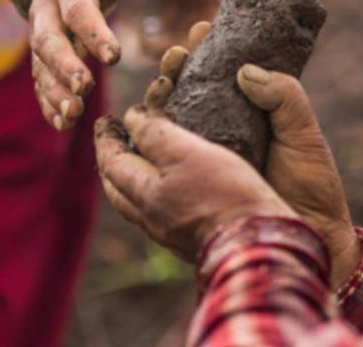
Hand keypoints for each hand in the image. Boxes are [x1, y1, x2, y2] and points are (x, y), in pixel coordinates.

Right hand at [28, 0, 137, 129]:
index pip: (79, 10)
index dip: (94, 32)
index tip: (114, 55)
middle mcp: (46, 12)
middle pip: (49, 42)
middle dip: (65, 67)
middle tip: (84, 90)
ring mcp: (41, 35)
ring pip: (41, 67)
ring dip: (55, 92)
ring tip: (72, 116)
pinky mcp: (43, 55)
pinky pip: (41, 80)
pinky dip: (49, 102)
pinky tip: (63, 123)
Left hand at [94, 108, 295, 260]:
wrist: (256, 244)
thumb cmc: (226, 193)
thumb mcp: (189, 152)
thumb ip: (156, 134)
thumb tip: (133, 119)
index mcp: (147, 195)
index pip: (114, 161)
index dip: (107, 137)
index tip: (105, 119)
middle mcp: (152, 218)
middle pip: (117, 188)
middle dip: (111, 161)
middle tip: (113, 140)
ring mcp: (171, 234)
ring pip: (136, 204)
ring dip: (130, 180)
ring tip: (137, 162)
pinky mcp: (192, 240)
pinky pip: (158, 214)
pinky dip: (152, 194)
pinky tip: (169, 189)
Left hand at [143, 0, 241, 55]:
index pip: (223, 22)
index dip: (209, 40)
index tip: (190, 53)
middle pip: (202, 31)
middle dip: (185, 47)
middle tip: (163, 58)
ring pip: (183, 29)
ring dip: (168, 40)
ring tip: (146, 46)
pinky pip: (168, 18)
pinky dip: (158, 28)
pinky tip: (144, 32)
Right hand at [145, 24, 359, 288]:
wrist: (306, 235)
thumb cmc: (311, 183)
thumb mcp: (304, 133)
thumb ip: (285, 97)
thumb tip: (246, 71)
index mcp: (251, 110)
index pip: (224, 70)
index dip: (208, 48)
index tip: (199, 30)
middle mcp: (224, 127)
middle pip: (190, 88)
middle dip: (177, 67)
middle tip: (175, 55)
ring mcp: (206, 152)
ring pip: (172, 117)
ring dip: (161, 95)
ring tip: (161, 80)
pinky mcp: (193, 178)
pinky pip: (167, 154)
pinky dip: (151, 136)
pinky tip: (141, 122)